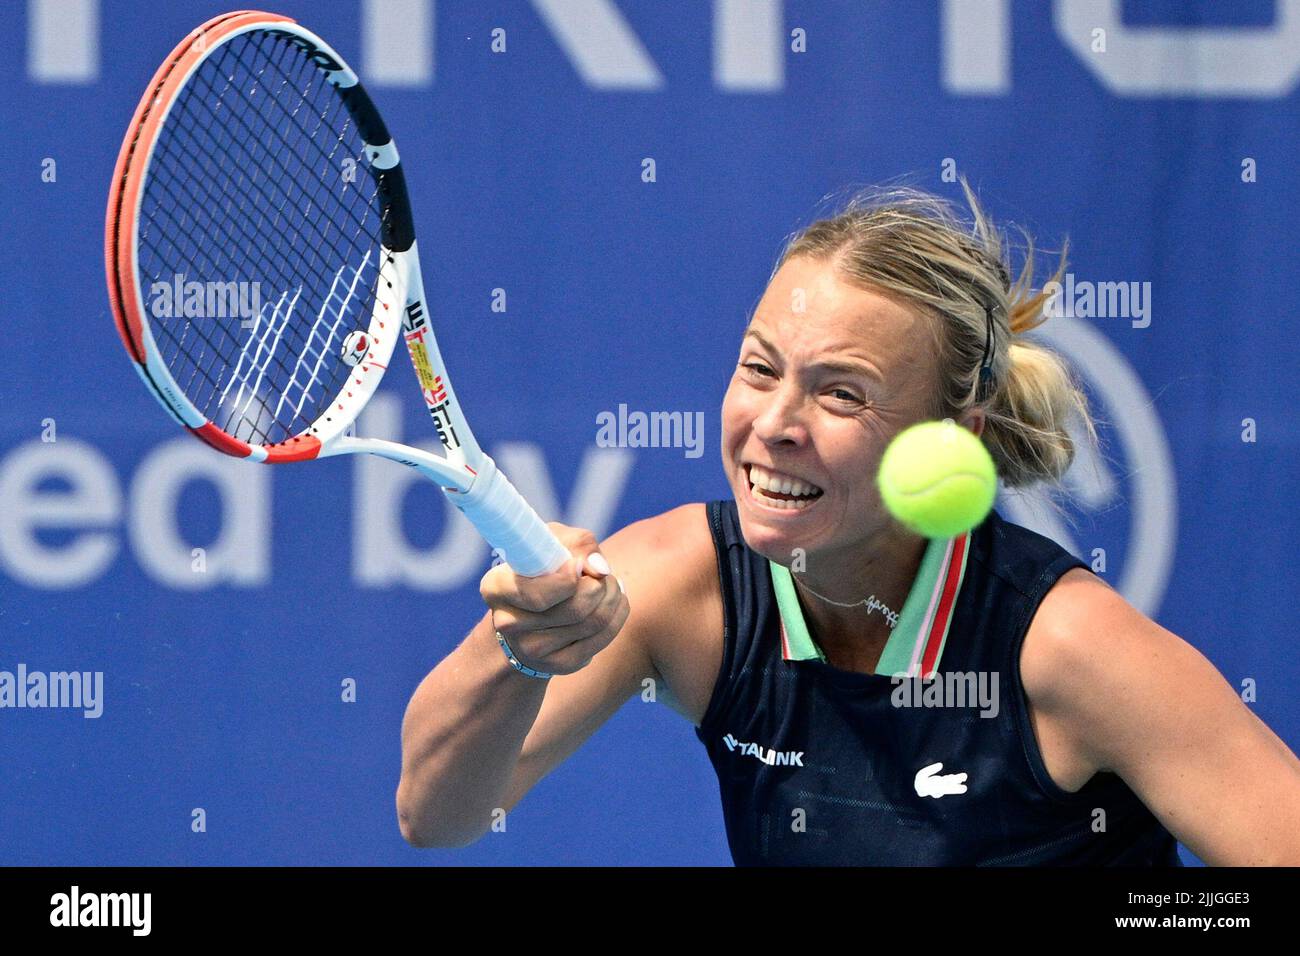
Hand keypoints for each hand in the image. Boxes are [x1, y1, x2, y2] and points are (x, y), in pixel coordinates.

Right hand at [479, 523, 629, 675]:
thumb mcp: (552, 543)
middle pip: (575, 609)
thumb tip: (600, 569)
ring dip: (613, 598)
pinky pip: (602, 640)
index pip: (537, 594)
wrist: (533, 613)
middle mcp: (508, 623)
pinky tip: (613, 605)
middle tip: (604, 575)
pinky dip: (617, 617)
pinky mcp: (558, 665)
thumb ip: (578, 544)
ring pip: (594, 622)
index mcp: (496, 587)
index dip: (568, 580)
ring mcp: (532, 650)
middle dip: (602, 585)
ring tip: (611, 585)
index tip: (579, 566)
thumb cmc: (544, 567)